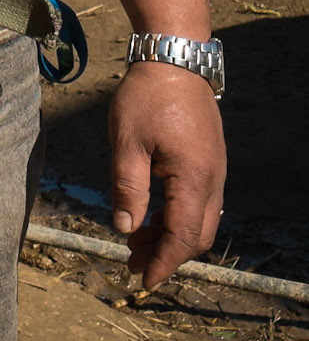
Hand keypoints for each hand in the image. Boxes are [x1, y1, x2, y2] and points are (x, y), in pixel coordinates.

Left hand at [109, 60, 225, 289]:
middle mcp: (213, 179)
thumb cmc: (147, 97)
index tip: (142, 282)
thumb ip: (128, 189)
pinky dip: (177, 215)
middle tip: (132, 262)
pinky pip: (199, 201)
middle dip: (166, 255)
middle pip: (196, 235)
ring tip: (135, 240)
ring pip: (200, 220)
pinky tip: (150, 215)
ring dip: (171, 236)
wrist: (175, 57)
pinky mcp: (209, 160)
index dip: (163, 264)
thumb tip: (126, 229)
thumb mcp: (127, 142)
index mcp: (193, 178)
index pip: (182, 237)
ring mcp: (215, 169)